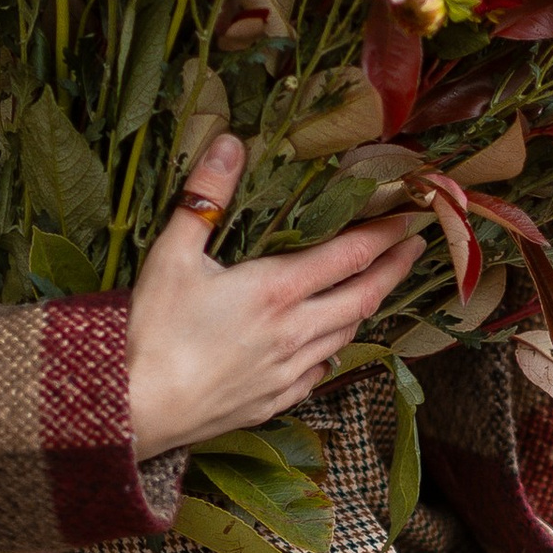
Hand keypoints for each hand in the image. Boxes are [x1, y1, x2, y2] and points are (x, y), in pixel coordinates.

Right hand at [125, 137, 424, 458]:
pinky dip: (333, 350)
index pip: (351, 255)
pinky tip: (329, 344)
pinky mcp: (274, 401)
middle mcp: (294, 331)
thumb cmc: (151, 331)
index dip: (386, 233)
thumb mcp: (171, 254)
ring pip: (346, 335)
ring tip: (377, 288)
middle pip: (364, 296)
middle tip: (416, 248)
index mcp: (276, 289)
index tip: (410, 217)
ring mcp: (288, 371)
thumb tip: (231, 142)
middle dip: (395, 269)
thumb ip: (205, 198)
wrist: (136, 410)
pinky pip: (320, 372)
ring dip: (368, 307)